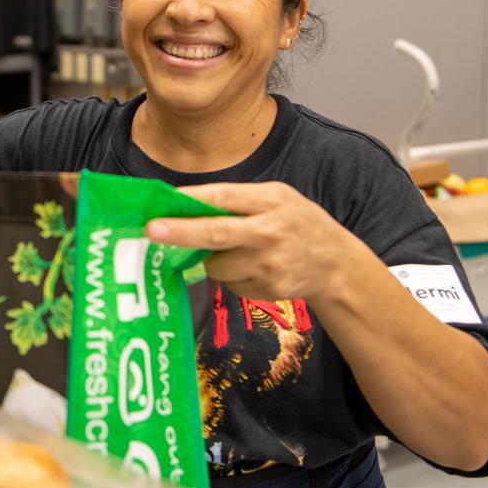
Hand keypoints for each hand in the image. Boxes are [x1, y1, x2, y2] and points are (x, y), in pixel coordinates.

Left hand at [144, 182, 360, 302]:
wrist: (335, 263)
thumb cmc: (297, 222)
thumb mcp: (278, 198)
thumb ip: (239, 201)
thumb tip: (185, 208)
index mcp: (271, 201)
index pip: (223, 198)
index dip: (190, 200)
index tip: (162, 203)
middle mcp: (270, 232)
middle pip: (216, 233)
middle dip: (180, 232)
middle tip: (152, 230)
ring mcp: (269, 264)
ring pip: (217, 264)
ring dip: (213, 259)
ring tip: (238, 250)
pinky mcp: (267, 289)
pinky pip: (230, 283)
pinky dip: (233, 275)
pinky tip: (254, 267)